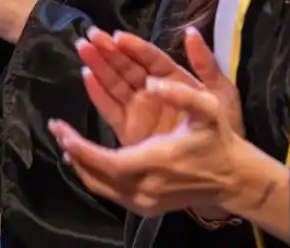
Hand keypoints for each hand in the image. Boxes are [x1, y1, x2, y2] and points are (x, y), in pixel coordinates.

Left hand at [48, 79, 282, 220]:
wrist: (232, 178)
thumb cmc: (218, 140)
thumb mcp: (209, 107)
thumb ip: (182, 92)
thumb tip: (151, 82)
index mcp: (157, 161)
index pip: (107, 160)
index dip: (81, 148)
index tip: (62, 131)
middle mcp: (146, 187)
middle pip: (97, 175)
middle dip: (73, 152)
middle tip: (56, 130)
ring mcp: (144, 202)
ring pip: (100, 187)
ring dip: (81, 165)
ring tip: (66, 142)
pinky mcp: (145, 208)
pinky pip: (110, 193)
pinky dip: (94, 177)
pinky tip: (86, 161)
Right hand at [77, 26, 244, 146]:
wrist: (220, 164)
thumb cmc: (223, 126)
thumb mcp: (220, 92)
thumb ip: (205, 63)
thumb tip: (191, 32)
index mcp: (174, 78)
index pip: (150, 58)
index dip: (134, 46)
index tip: (117, 36)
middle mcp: (153, 90)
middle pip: (127, 67)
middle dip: (108, 51)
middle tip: (90, 36)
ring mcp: (140, 109)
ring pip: (115, 83)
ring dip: (98, 66)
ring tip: (83, 48)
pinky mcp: (129, 128)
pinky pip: (110, 108)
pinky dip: (98, 93)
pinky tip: (87, 76)